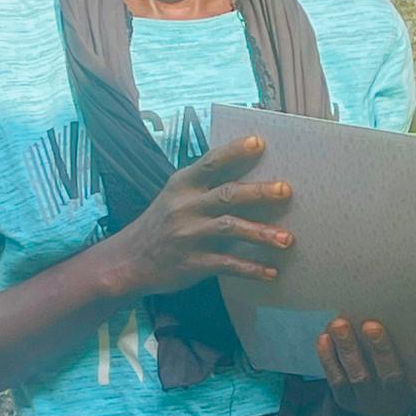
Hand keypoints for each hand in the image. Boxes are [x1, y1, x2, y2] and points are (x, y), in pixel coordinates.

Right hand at [99, 133, 292, 298]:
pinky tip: (271, 272)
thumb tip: (248, 180)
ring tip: (287, 239)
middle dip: (259, 192)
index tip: (259, 142)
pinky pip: (227, 264)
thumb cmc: (161, 225)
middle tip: (286, 190)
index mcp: (182, 185)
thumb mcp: (175, 197)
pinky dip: (251, 269)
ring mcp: (189, 235)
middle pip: (228, 194)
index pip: (211, 162)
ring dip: (261, 234)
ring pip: (231, 228)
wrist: (128, 261)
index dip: (235, 151)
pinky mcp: (192, 263)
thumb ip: (204, 187)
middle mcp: (185, 206)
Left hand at [318, 319, 415, 415]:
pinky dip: (329, 359)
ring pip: (360, 377)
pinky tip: (325, 338)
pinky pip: (337, 381)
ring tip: (340, 325)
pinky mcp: (348, 402)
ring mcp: (371, 404)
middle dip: (381, 351)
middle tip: (372, 325)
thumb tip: (408, 308)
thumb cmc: (409, 371)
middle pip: (392, 378)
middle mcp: (399, 403)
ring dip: (349, 349)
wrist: (385, 399)